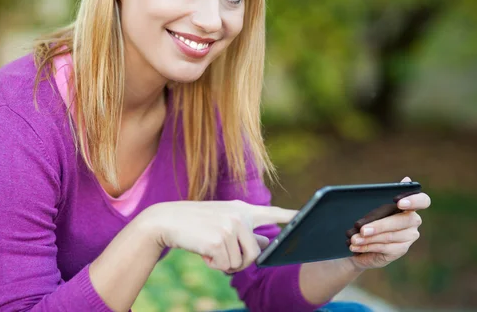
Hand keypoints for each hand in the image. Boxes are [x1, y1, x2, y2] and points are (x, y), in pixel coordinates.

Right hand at [142, 200, 296, 272]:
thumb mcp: (222, 222)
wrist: (167, 220)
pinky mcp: (219, 240)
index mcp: (242, 209)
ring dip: (224, 264)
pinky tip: (202, 251)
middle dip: (239, 261)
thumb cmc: (195, 224)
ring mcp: (230, 227)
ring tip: (209, 249)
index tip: (309, 217)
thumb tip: (266, 246)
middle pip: (256, 254)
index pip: (273, 213)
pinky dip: (213, 265)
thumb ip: (245, 232)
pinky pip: (225, 266)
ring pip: (240, 263)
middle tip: (220, 253)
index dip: (292, 217)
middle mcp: (239, 216)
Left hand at [347, 177, 431, 270]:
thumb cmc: (371, 219)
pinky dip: (367, 246)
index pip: (423, 201)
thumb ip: (386, 194)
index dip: (414, 201)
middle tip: (362, 230)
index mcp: (410, 205)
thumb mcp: (374, 206)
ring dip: (368, 238)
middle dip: (379, 226)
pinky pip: (384, 248)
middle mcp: (413, 220)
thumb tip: (406, 179)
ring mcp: (409, 236)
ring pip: (389, 236)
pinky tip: (356, 246)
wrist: (363, 242)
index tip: (398, 202)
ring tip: (353, 239)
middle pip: (401, 221)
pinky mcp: (401, 249)